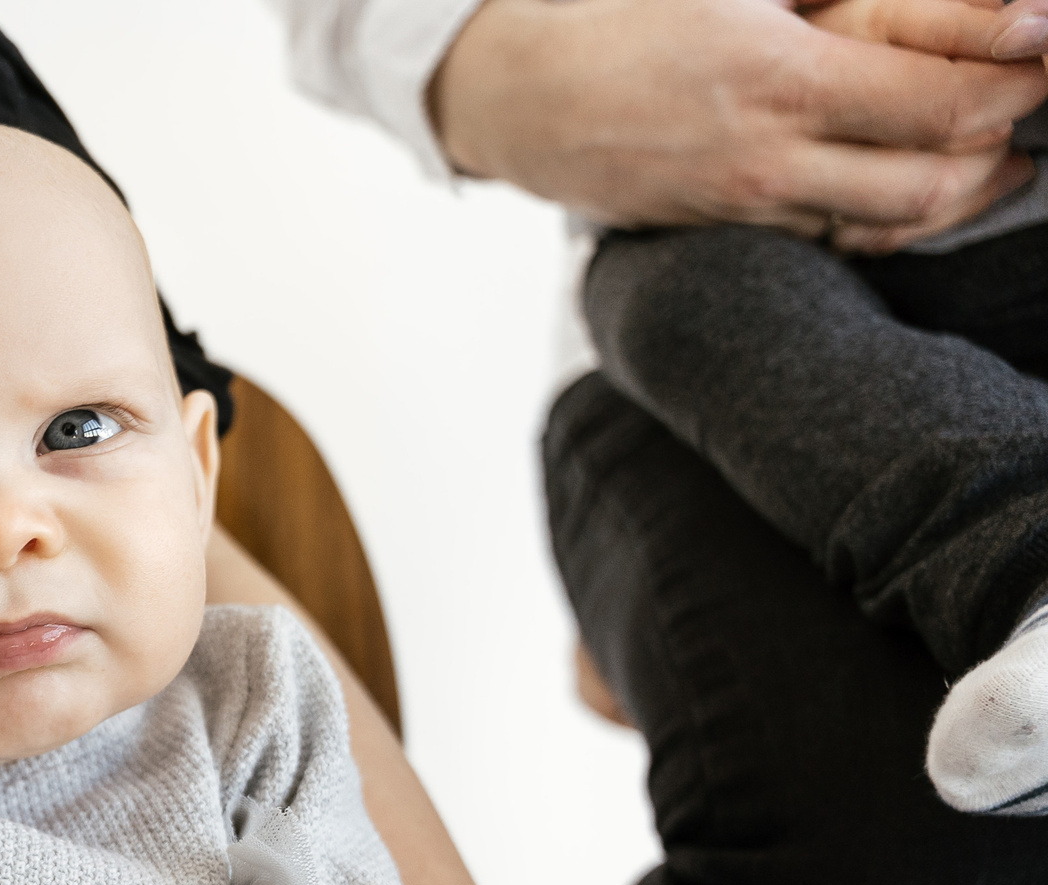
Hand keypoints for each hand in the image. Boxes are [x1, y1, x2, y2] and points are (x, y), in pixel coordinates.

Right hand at [430, 0, 1047, 253]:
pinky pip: (836, 236)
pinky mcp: (725, 228)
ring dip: (963, 191)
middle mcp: (769, 155)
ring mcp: (746, 203)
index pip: (942, 98)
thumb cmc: (619, 16)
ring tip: (1002, 157)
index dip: (1018, 77)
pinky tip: (918, 186)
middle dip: (1008, 142)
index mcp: (780, 76)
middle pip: (936, 177)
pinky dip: (895, 216)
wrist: (516, 93)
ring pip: (893, 220)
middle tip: (1039, 103)